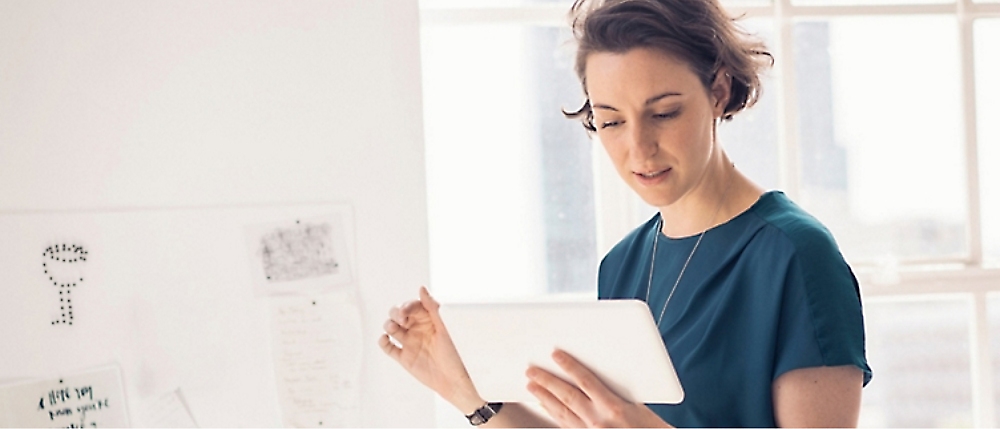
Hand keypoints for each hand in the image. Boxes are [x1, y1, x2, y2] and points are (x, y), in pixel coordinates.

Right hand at [378, 286, 482, 410]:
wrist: (453, 380)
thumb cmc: (454, 353)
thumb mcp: (444, 327)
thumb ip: (431, 308)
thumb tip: (421, 288)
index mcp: (428, 319)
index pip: (412, 306)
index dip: (406, 306)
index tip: (405, 312)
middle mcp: (417, 328)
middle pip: (398, 314)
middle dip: (395, 313)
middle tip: (401, 320)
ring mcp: (409, 342)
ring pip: (391, 328)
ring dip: (389, 325)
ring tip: (394, 329)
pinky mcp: (403, 357)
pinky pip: (388, 346)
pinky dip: (383, 341)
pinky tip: (386, 339)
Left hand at [526, 349, 671, 427]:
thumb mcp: (641, 408)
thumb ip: (619, 392)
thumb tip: (602, 375)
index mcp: (614, 408)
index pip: (585, 381)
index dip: (569, 366)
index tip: (556, 355)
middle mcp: (599, 421)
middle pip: (567, 396)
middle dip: (547, 381)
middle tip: (531, 370)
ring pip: (562, 413)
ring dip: (544, 398)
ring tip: (531, 385)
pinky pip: (566, 426)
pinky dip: (554, 415)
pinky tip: (546, 407)